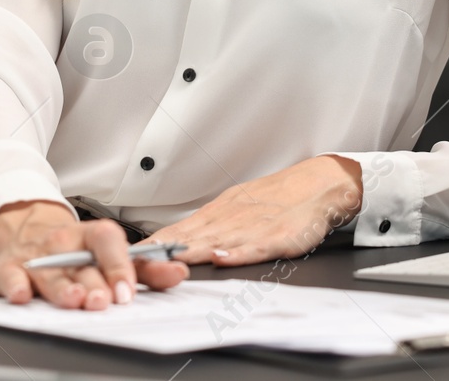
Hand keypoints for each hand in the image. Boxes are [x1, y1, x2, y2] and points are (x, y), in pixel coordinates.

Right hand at [0, 200, 188, 308]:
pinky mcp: (9, 266)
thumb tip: (177, 273)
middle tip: (103, 301)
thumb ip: (145, 268)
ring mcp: (37, 254)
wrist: (28, 228)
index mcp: (92, 235)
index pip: (108, 241)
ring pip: (51, 272)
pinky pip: (10, 274)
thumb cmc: (77, 248)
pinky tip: (22, 295)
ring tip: (75, 299)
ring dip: (63, 287)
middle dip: (93, 283)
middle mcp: (65, 242)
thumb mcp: (111, 253)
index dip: (119, 265)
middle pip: (80, 263)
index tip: (127, 292)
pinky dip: (15, 284)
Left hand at [143, 155, 362, 266]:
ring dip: (191, 251)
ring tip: (168, 262)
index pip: (178, 231)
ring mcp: (254, 226)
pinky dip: (238, 252)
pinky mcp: (278, 235)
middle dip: (162, 252)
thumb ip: (209, 228)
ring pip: (217, 240)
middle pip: (191, 237)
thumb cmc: (278, 200)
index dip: (153, 245)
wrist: (319, 184)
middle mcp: (231, 218)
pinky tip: (222, 258)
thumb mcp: (238, 209)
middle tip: (137, 264)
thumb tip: (176, 243)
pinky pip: (255, 245)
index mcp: (219, 214)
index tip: (128, 257)